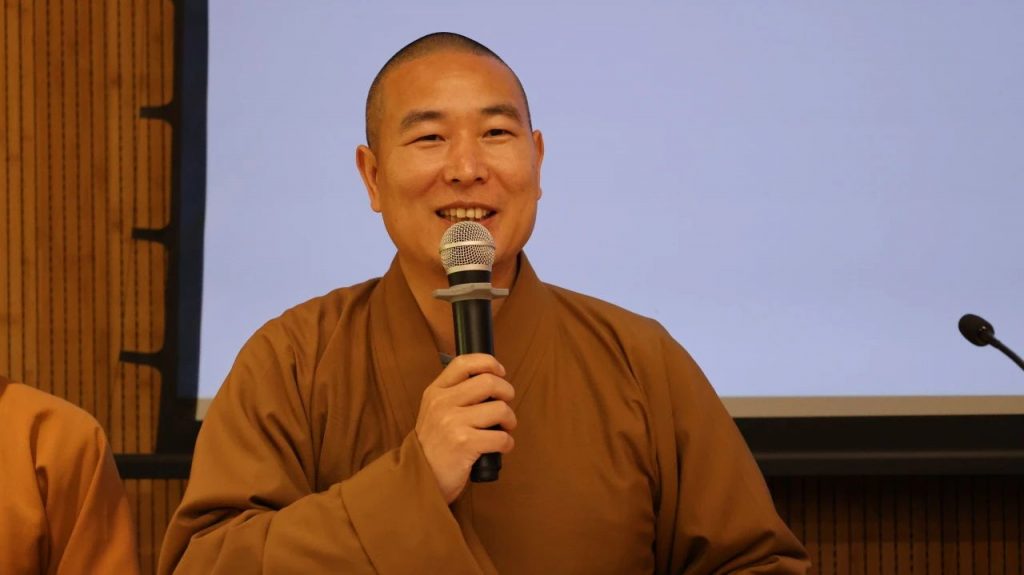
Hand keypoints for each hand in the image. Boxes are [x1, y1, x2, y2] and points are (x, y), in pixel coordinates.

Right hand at [415, 353, 516, 503]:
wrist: (419, 478)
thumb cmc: (434, 445)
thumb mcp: (434, 412)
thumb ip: (455, 394)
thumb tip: (492, 381)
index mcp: (435, 392)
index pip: (464, 362)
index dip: (488, 363)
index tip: (500, 372)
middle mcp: (442, 403)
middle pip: (489, 382)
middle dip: (507, 392)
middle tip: (506, 405)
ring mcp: (453, 423)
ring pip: (500, 409)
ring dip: (510, 420)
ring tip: (504, 429)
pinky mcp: (464, 444)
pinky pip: (501, 437)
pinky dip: (507, 443)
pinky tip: (500, 447)